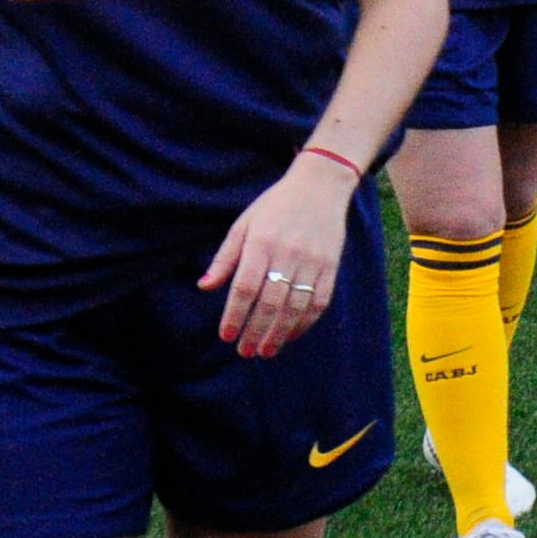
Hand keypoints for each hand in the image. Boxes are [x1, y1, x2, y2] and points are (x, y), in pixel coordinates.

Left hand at [197, 158, 354, 355]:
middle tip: (245, 351)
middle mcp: (287, 254)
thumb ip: (225, 258)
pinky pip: (319, 301)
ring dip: (279, 333)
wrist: (320, 186)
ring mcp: (313, 261)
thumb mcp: (243, 225)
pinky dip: (305, 322)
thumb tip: (205, 287)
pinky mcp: (331, 266)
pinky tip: (291, 334)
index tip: (226, 336)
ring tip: (266, 350)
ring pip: (295, 306)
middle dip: (256, 331)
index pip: (245, 287)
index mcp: (261, 243)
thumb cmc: (275, 207)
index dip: (234, 315)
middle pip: (270, 302)